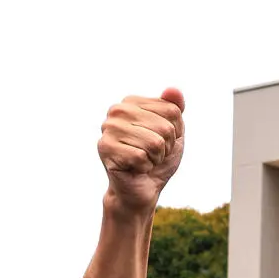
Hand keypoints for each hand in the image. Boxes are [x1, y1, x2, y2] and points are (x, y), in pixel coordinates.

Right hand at [99, 89, 186, 213]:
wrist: (143, 188)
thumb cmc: (157, 158)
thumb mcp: (173, 132)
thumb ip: (174, 109)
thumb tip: (174, 89)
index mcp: (132, 102)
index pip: (173, 111)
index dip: (174, 132)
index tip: (161, 140)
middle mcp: (116, 110)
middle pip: (165, 127)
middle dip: (165, 146)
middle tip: (152, 153)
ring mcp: (108, 128)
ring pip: (154, 142)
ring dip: (156, 158)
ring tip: (144, 160)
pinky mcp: (105, 148)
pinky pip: (141, 156)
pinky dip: (145, 167)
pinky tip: (135, 168)